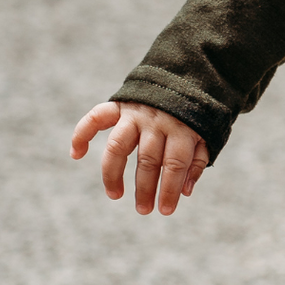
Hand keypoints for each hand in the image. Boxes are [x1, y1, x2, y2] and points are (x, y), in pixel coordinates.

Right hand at [71, 101, 208, 216]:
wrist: (187, 74)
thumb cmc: (196, 112)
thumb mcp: (207, 134)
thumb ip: (196, 161)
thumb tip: (185, 192)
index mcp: (183, 128)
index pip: (175, 165)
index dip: (170, 190)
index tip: (166, 210)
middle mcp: (157, 121)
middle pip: (148, 159)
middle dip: (145, 188)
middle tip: (144, 210)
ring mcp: (136, 112)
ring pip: (118, 145)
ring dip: (113, 173)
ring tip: (114, 194)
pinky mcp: (120, 104)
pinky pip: (96, 117)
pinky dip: (82, 133)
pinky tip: (76, 153)